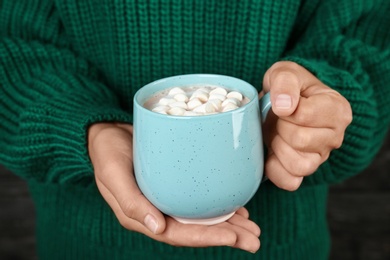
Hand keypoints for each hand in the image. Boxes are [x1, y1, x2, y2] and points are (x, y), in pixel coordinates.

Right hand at [88, 123, 260, 252]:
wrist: (106, 131)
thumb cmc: (106, 151)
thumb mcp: (112, 173)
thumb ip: (131, 202)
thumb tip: (158, 228)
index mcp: (142, 215)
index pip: (178, 234)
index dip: (207, 238)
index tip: (234, 237)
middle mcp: (158, 211)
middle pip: (196, 230)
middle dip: (227, 236)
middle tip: (254, 239)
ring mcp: (167, 198)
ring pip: (201, 217)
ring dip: (228, 224)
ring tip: (253, 227)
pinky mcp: (174, 183)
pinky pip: (199, 199)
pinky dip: (218, 204)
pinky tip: (236, 206)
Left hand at [260, 61, 351, 190]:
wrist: (282, 104)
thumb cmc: (288, 88)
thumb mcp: (285, 72)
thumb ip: (285, 81)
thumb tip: (285, 107)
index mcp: (336, 109)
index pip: (304, 115)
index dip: (283, 109)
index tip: (281, 104)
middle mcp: (335, 136)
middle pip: (300, 140)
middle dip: (280, 128)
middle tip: (278, 120)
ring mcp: (320, 157)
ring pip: (299, 165)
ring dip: (279, 148)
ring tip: (277, 134)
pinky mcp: (304, 172)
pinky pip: (290, 182)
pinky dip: (275, 169)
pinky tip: (271, 153)